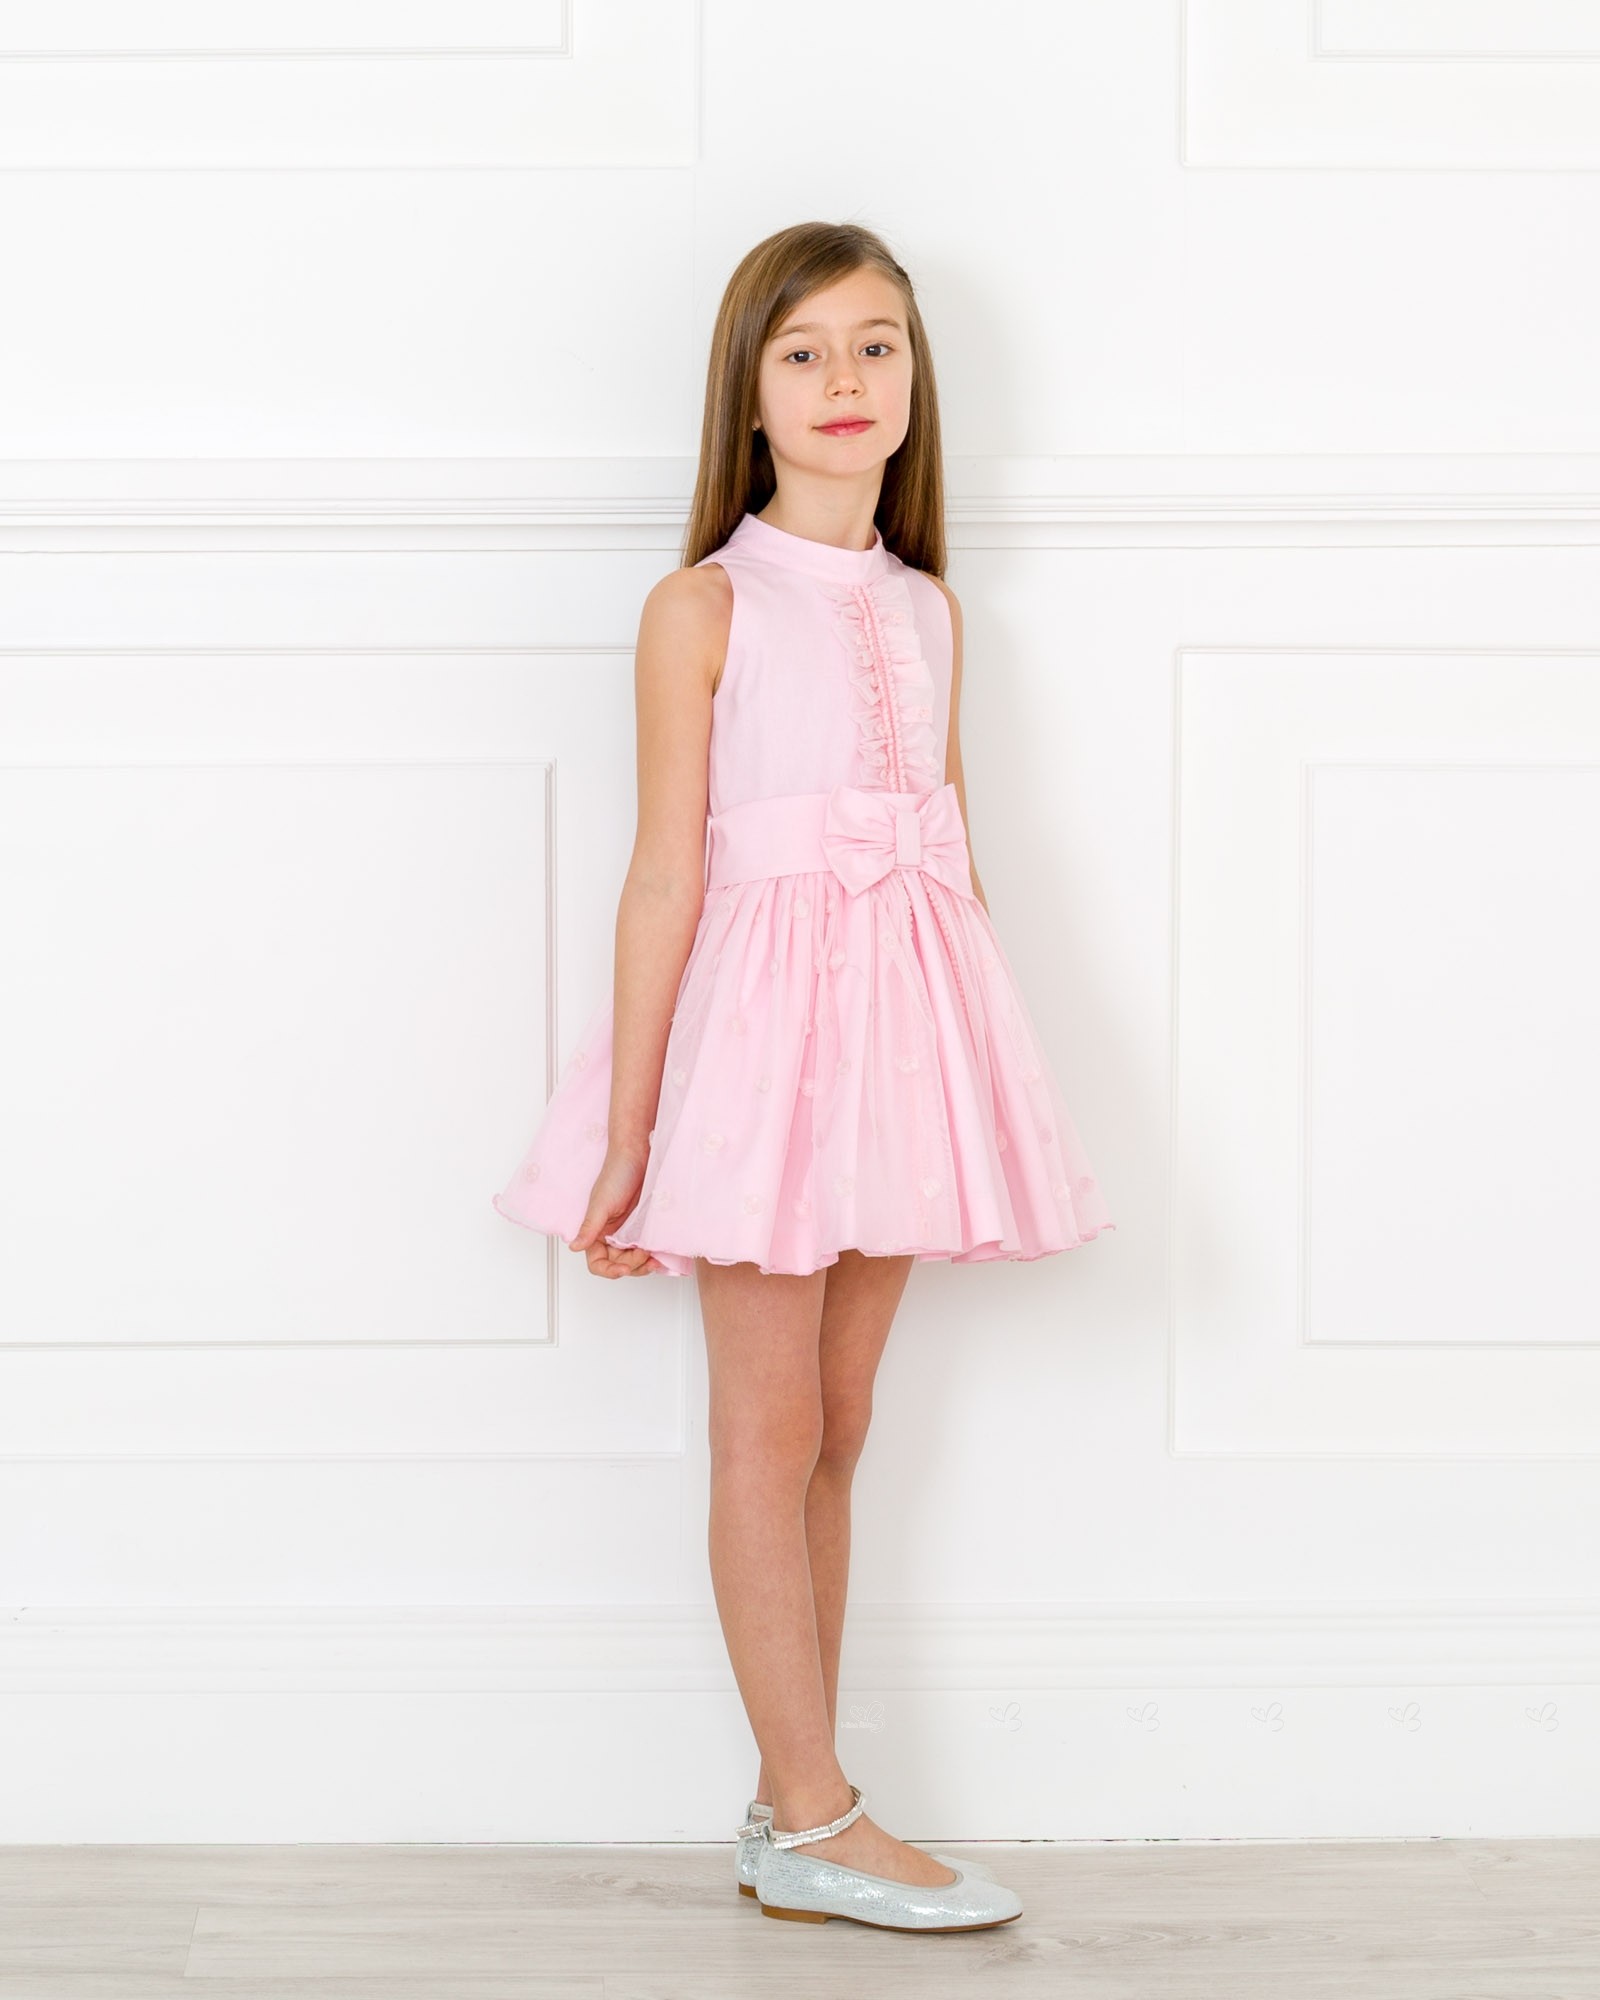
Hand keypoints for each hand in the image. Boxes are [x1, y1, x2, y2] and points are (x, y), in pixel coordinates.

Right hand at [570, 1142, 668, 1278]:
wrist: (640, 1154)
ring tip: (655, 1258)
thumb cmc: (617, 1173)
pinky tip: (660, 1254)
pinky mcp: (644, 1227)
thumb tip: (575, 1247)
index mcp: (596, 1231)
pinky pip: (647, 1248)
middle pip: (619, 1265)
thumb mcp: (602, 1203)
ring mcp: (629, 1232)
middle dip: (631, 1266)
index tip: (623, 1268)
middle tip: (644, 1255)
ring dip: (644, 1264)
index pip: (597, 1262)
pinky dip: (653, 1254)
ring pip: (634, 1260)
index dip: (609, 1270)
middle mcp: (611, 1235)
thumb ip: (589, 1227)